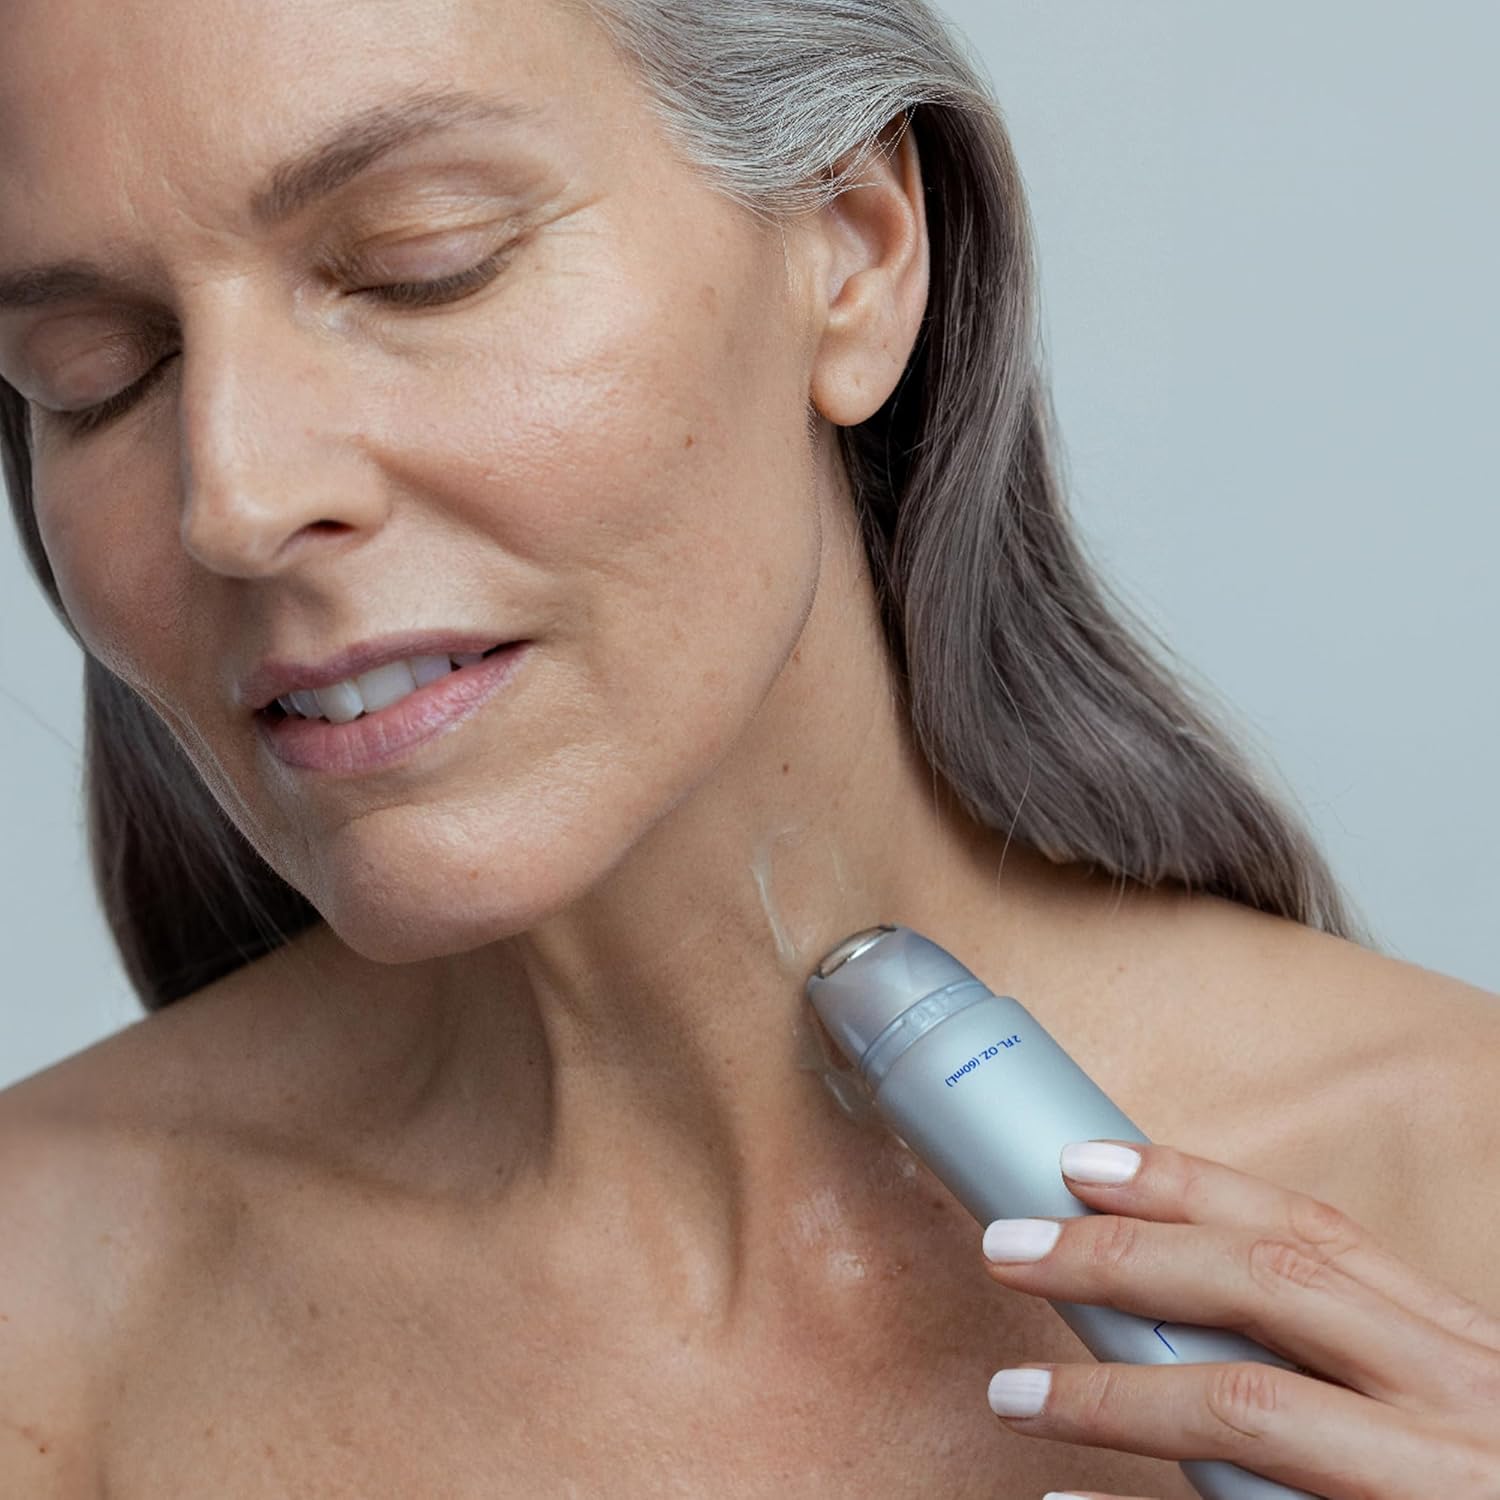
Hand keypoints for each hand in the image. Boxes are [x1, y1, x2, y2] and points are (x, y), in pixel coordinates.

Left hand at [977, 1140, 1499, 1498]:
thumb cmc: (1489, 1476)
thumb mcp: (1463, 1409)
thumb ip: (1363, 1363)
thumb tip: (1185, 1306)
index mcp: (1459, 1350)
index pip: (1311, 1232)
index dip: (1190, 1186)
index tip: (1086, 1163)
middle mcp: (1459, 1402)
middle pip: (1270, 1289)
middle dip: (1125, 1257)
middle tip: (1012, 1248)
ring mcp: (1437, 1490)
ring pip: (1251, 1409)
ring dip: (1115, 1397)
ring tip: (1015, 1396)